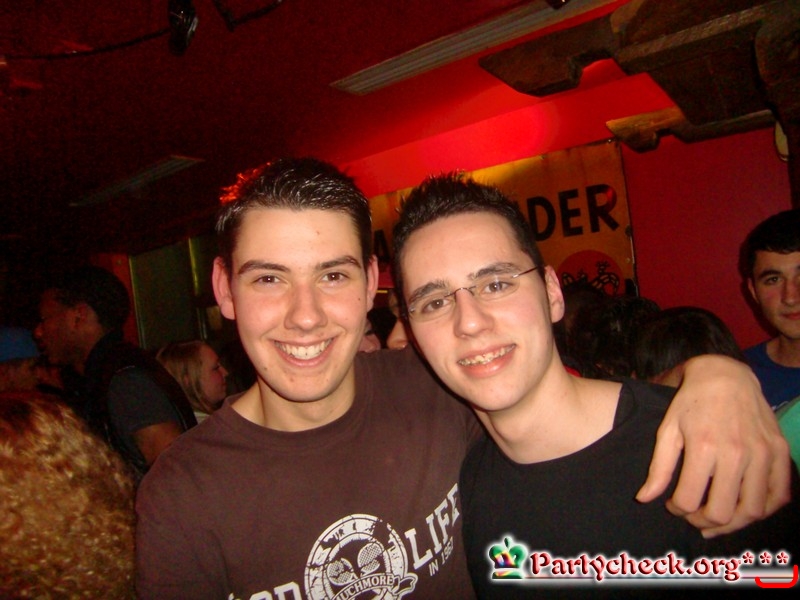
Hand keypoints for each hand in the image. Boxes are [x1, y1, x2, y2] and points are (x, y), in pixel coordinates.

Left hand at [636, 355, 791, 536]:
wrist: (726, 375)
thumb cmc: (692, 402)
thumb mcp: (668, 429)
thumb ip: (658, 468)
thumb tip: (644, 499)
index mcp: (704, 447)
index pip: (688, 500)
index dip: (677, 510)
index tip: (673, 505)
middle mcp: (736, 454)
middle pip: (721, 512)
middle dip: (703, 522)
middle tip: (695, 517)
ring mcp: (762, 453)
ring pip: (753, 510)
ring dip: (733, 523)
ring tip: (718, 519)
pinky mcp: (780, 452)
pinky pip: (779, 495)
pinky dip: (763, 510)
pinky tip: (744, 508)